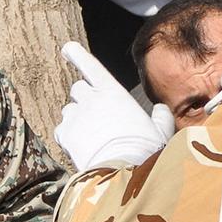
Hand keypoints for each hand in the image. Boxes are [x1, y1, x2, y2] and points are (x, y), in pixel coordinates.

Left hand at [54, 41, 174, 168]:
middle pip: (78, 88)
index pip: (91, 66)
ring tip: (91, 136)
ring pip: (68, 109)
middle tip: (95, 115)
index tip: (67, 49)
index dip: (77, 55)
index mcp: (113, 91)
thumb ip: (161, 116)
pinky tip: (80, 147)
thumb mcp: (161, 130)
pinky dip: (67, 136)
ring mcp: (76, 115)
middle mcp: (91, 98)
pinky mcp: (65, 134)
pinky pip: (60, 130)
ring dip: (76, 118)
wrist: (124, 172)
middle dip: (84, 98)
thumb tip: (161, 110)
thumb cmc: (145, 150)